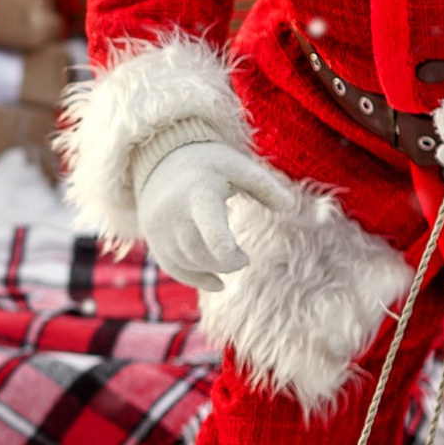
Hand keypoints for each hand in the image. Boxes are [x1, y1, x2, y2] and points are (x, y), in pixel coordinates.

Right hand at [136, 141, 294, 291]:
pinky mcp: (154, 239)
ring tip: (228, 260)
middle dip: (225, 264)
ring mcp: (159, 228)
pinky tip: (217, 284)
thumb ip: (264, 185)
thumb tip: (289, 207)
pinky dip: (195, 279)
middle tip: (243, 259)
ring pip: (188, 262)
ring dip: (212, 268)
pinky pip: (173, 268)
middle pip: (201, 254)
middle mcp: (173, 214)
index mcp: (198, 195)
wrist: (161, 161)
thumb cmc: (209, 165)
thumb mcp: (237, 166)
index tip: (246, 258)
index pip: (213, 236)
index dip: (230, 256)